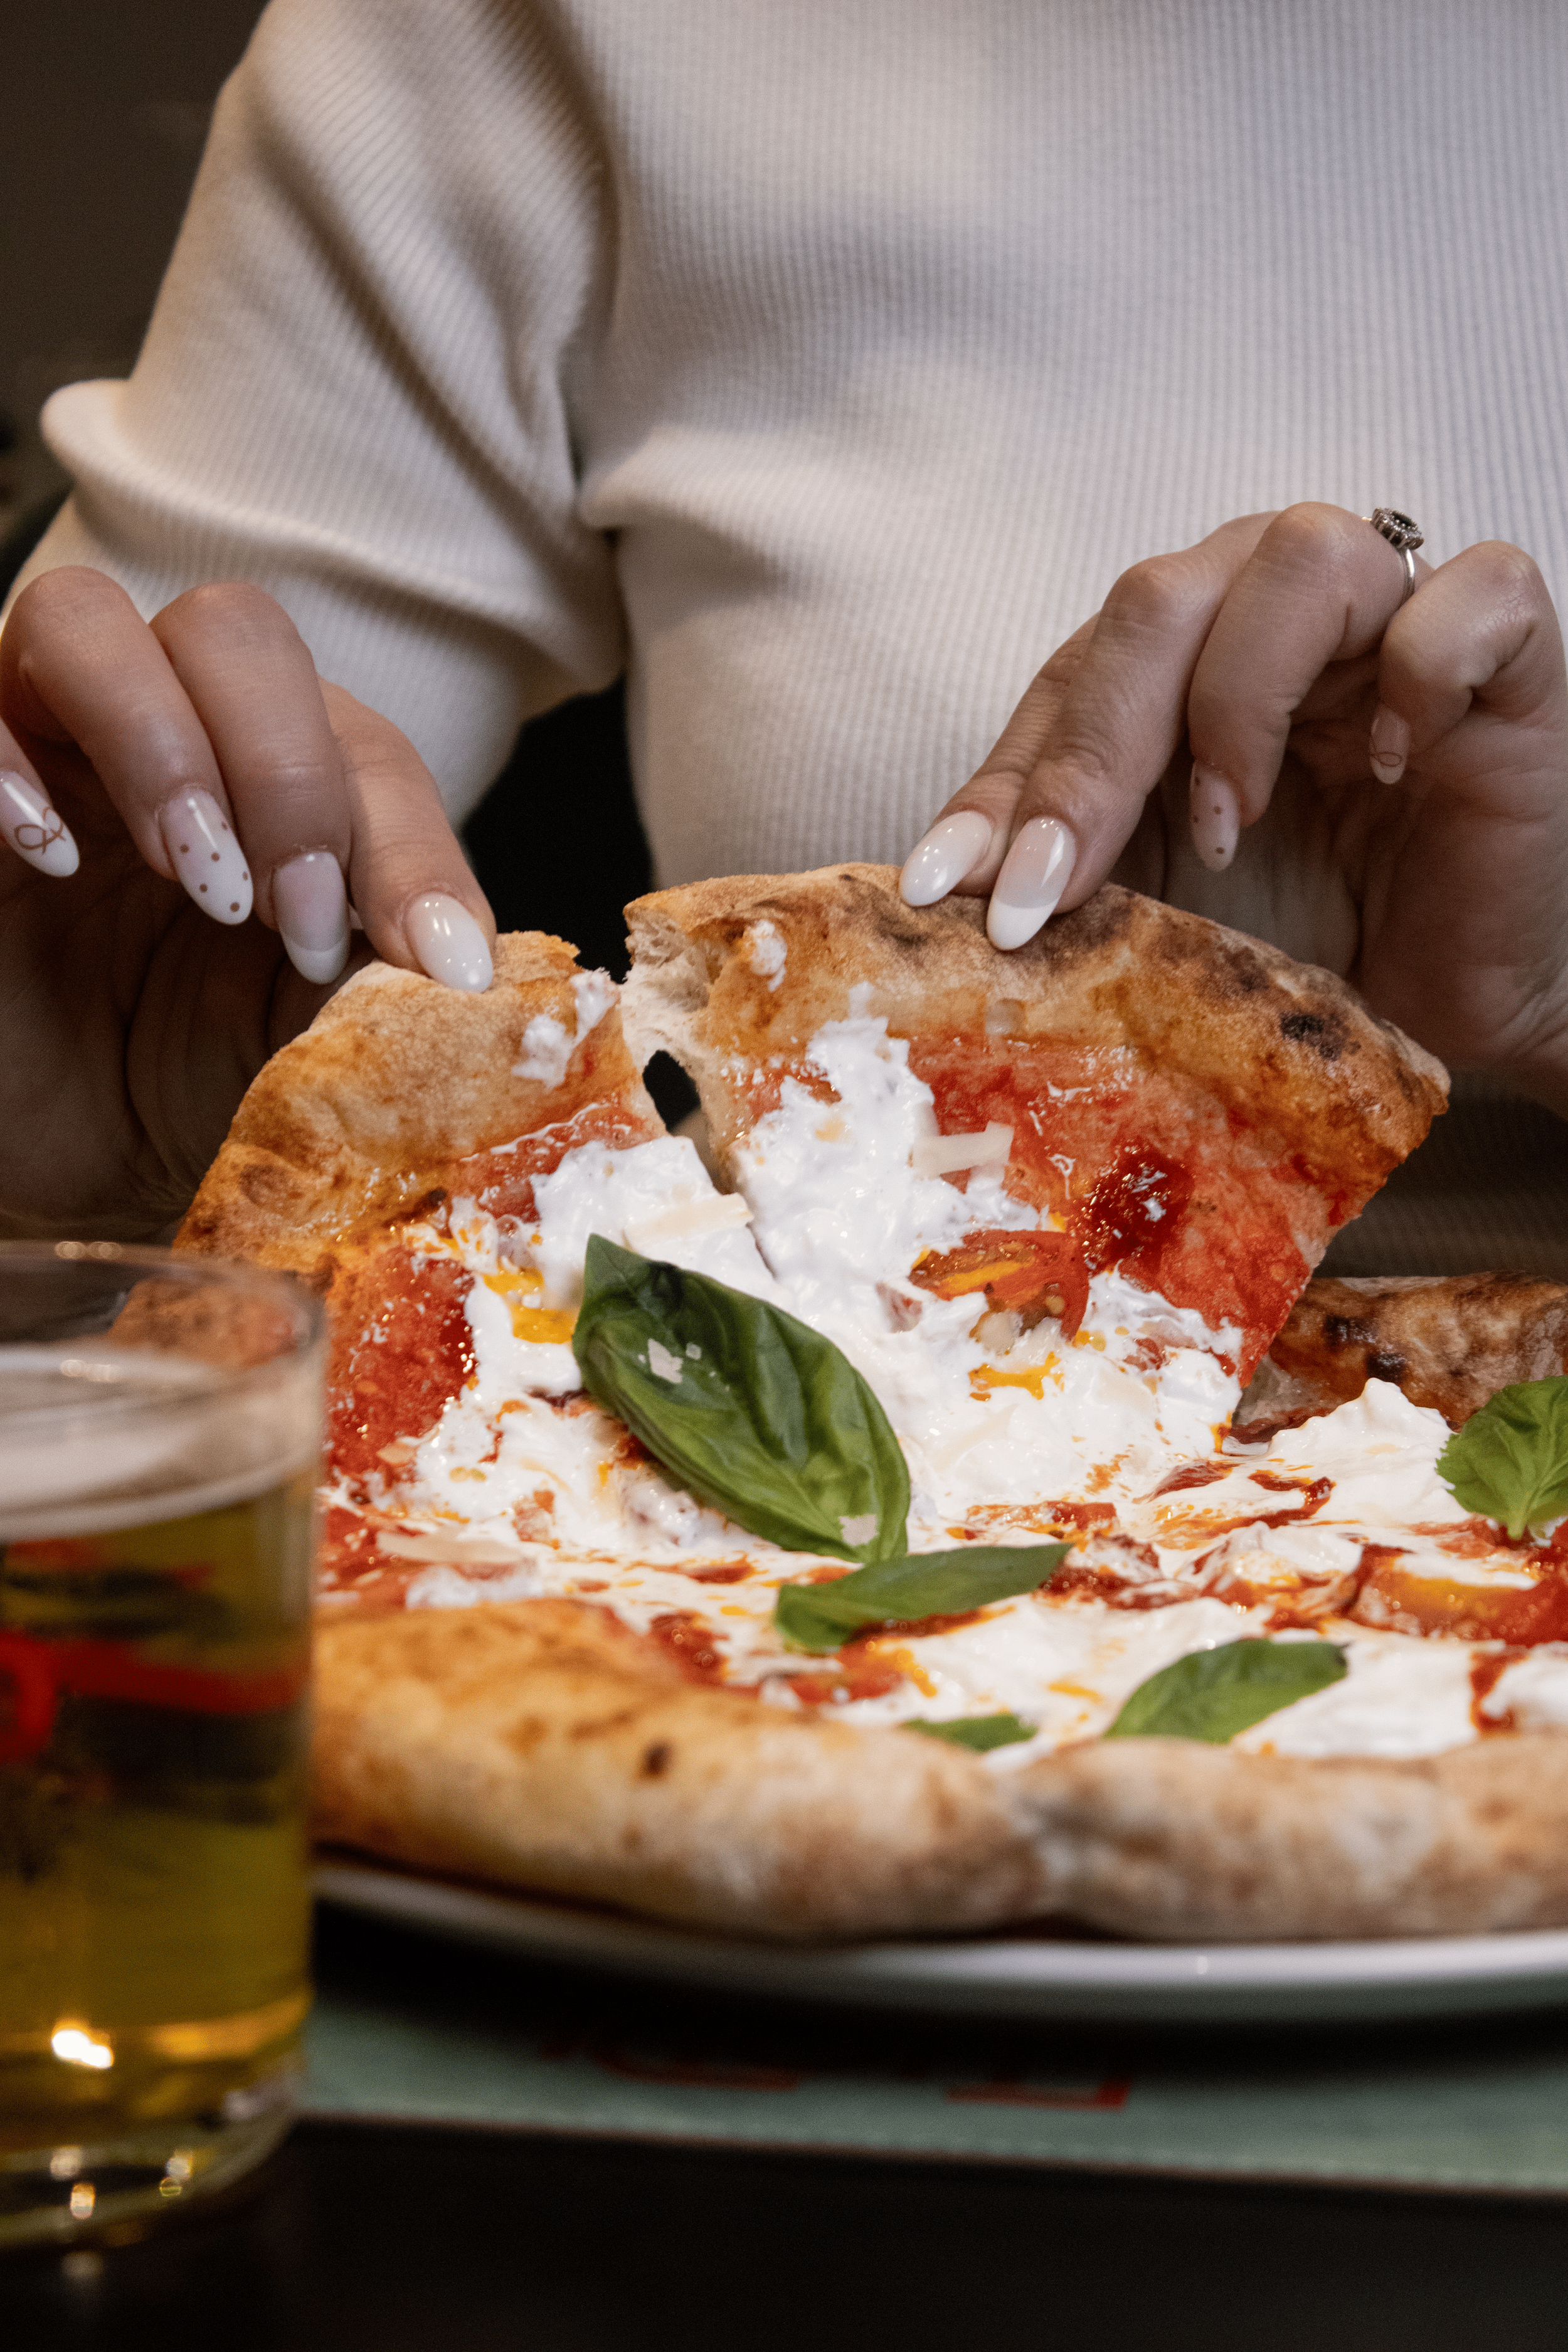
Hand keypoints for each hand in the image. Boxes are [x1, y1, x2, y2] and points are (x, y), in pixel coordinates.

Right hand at [0, 568, 495, 1237]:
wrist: (73, 1159)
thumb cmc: (193, 1088)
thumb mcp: (319, 1043)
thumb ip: (395, 983)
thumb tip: (476, 971)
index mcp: (276, 779)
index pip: (362, 745)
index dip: (409, 844)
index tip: (435, 963)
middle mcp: (165, 728)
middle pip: (234, 632)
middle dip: (285, 770)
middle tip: (291, 917)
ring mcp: (44, 740)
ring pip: (85, 615)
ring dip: (161, 744)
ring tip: (194, 882)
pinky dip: (8, 764)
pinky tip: (52, 855)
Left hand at [899, 503, 1567, 1111]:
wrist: (1458, 999)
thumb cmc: (1316, 940)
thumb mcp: (1154, 916)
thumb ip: (1057, 875)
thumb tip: (933, 887)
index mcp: (1185, 659)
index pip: (1074, 674)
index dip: (1007, 783)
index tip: (953, 893)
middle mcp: (1275, 612)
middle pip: (1160, 600)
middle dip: (1093, 755)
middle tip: (1064, 887)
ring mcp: (1397, 620)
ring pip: (1303, 556)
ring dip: (1243, 698)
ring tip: (1234, 824)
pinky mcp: (1515, 654)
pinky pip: (1474, 592)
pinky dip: (1424, 669)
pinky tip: (1394, 768)